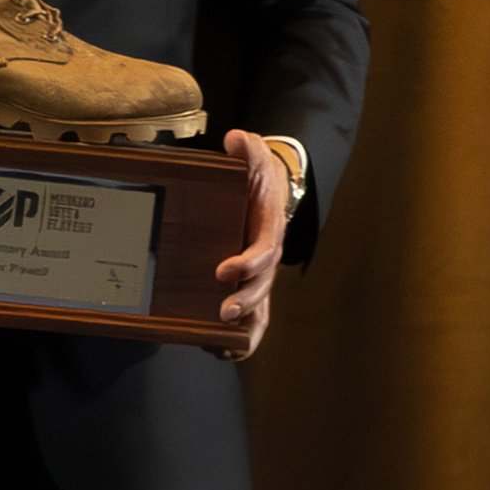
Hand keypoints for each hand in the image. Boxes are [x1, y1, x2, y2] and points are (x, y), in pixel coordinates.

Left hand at [215, 130, 291, 356]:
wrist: (271, 192)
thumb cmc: (258, 178)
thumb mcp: (255, 156)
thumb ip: (248, 148)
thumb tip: (236, 140)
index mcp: (269, 230)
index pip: (265, 251)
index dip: (248, 263)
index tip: (225, 269)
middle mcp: (267, 259)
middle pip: (263, 287)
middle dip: (245, 301)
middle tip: (223, 311)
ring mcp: (259, 277)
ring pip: (260, 310)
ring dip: (244, 328)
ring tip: (222, 342)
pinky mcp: (246, 287)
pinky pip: (250, 320)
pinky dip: (238, 339)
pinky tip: (218, 349)